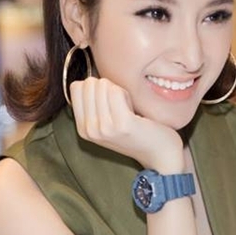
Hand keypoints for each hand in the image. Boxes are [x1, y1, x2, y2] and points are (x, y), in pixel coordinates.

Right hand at [70, 77, 184, 172]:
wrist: (159, 153)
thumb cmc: (137, 132)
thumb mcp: (106, 122)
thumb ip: (93, 105)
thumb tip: (88, 80)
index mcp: (83, 128)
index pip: (76, 87)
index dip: (95, 87)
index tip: (108, 101)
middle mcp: (90, 130)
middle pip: (89, 84)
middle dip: (107, 88)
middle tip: (120, 106)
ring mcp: (104, 128)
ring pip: (102, 85)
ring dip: (119, 90)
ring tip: (128, 109)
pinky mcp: (122, 124)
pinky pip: (116, 91)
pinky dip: (126, 93)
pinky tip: (133, 109)